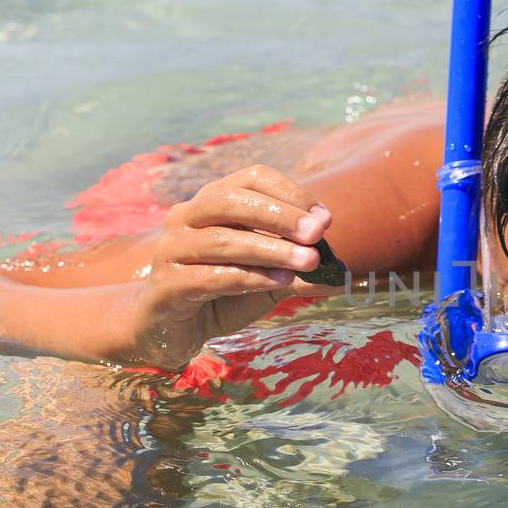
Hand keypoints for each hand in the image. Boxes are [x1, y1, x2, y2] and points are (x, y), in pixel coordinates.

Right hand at [120, 165, 333, 365]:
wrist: (170, 329)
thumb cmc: (222, 293)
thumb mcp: (267, 278)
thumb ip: (298, 270)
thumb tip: (341, 273)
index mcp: (212, 201)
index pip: (252, 178)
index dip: (291, 193)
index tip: (325, 219)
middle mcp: (186, 216)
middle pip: (231, 200)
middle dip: (279, 215)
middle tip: (317, 233)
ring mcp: (171, 248)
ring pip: (222, 239)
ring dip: (270, 249)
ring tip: (308, 261)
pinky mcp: (166, 284)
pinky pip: (210, 276)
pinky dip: (249, 277)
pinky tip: (279, 282)